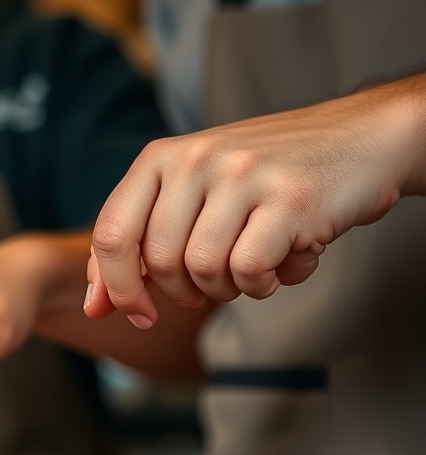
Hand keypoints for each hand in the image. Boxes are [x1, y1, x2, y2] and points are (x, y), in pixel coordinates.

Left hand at [84, 88, 411, 326]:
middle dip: (184, 291)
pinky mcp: (286, 198)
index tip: (139, 313)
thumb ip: (137, 247)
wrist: (361, 141)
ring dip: (227, 288)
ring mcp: (241, 174)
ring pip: (201, 270)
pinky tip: (282, 263)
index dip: (116, 287)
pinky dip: (263, 284)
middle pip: (158, 263)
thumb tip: (93, 308)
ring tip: (254, 264)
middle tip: (216, 280)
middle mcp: (196, 157)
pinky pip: (247, 271)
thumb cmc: (264, 182)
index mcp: (161, 157)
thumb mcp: (189, 199)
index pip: (110, 235)